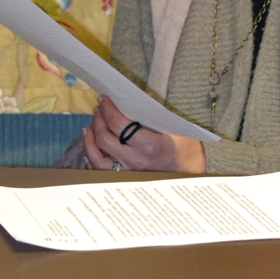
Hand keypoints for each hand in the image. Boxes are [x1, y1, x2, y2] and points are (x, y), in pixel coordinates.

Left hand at [83, 96, 205, 174]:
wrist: (191, 175)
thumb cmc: (186, 149)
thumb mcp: (176, 128)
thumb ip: (155, 115)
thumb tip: (135, 98)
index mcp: (148, 146)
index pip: (118, 124)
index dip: (108, 108)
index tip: (104, 98)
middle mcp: (135, 161)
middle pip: (104, 139)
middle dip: (98, 121)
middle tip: (98, 109)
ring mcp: (129, 173)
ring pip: (98, 159)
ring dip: (90, 141)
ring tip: (89, 127)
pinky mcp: (126, 180)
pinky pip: (101, 173)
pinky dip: (92, 161)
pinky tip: (90, 150)